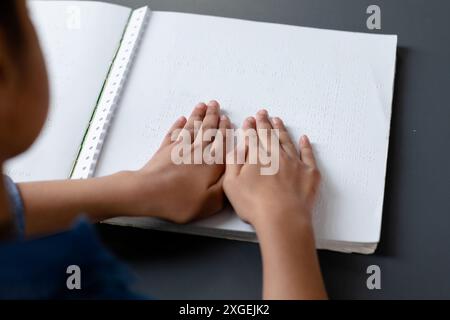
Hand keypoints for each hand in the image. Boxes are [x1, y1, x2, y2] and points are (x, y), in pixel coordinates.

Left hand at [127, 101, 230, 223]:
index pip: (221, 141)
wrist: (148, 192)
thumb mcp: (210, 202)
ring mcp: (179, 149)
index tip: (226, 119)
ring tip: (201, 106)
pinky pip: (173, 134)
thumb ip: (225, 188)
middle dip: (212, 116)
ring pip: (191, 128)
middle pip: (206, 129)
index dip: (224, 129)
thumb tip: (232, 175)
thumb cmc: (179, 200)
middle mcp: (197, 152)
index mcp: (211, 163)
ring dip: (197, 115)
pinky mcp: (164, 151)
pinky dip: (177, 125)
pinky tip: (181, 120)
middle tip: (214, 104)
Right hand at [223, 110, 325, 299]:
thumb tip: (238, 146)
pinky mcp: (309, 173)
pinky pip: (308, 154)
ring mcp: (294, 162)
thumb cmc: (254, 204)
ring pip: (286, 140)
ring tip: (277, 121)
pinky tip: (304, 138)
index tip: (250, 119)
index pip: (253, 136)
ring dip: (281, 130)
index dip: (251, 127)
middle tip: (263, 113)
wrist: (282, 217)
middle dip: (265, 123)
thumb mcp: (231, 184)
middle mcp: (276, 154)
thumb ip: (233, 162)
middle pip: (269, 135)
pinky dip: (306, 145)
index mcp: (257, 156)